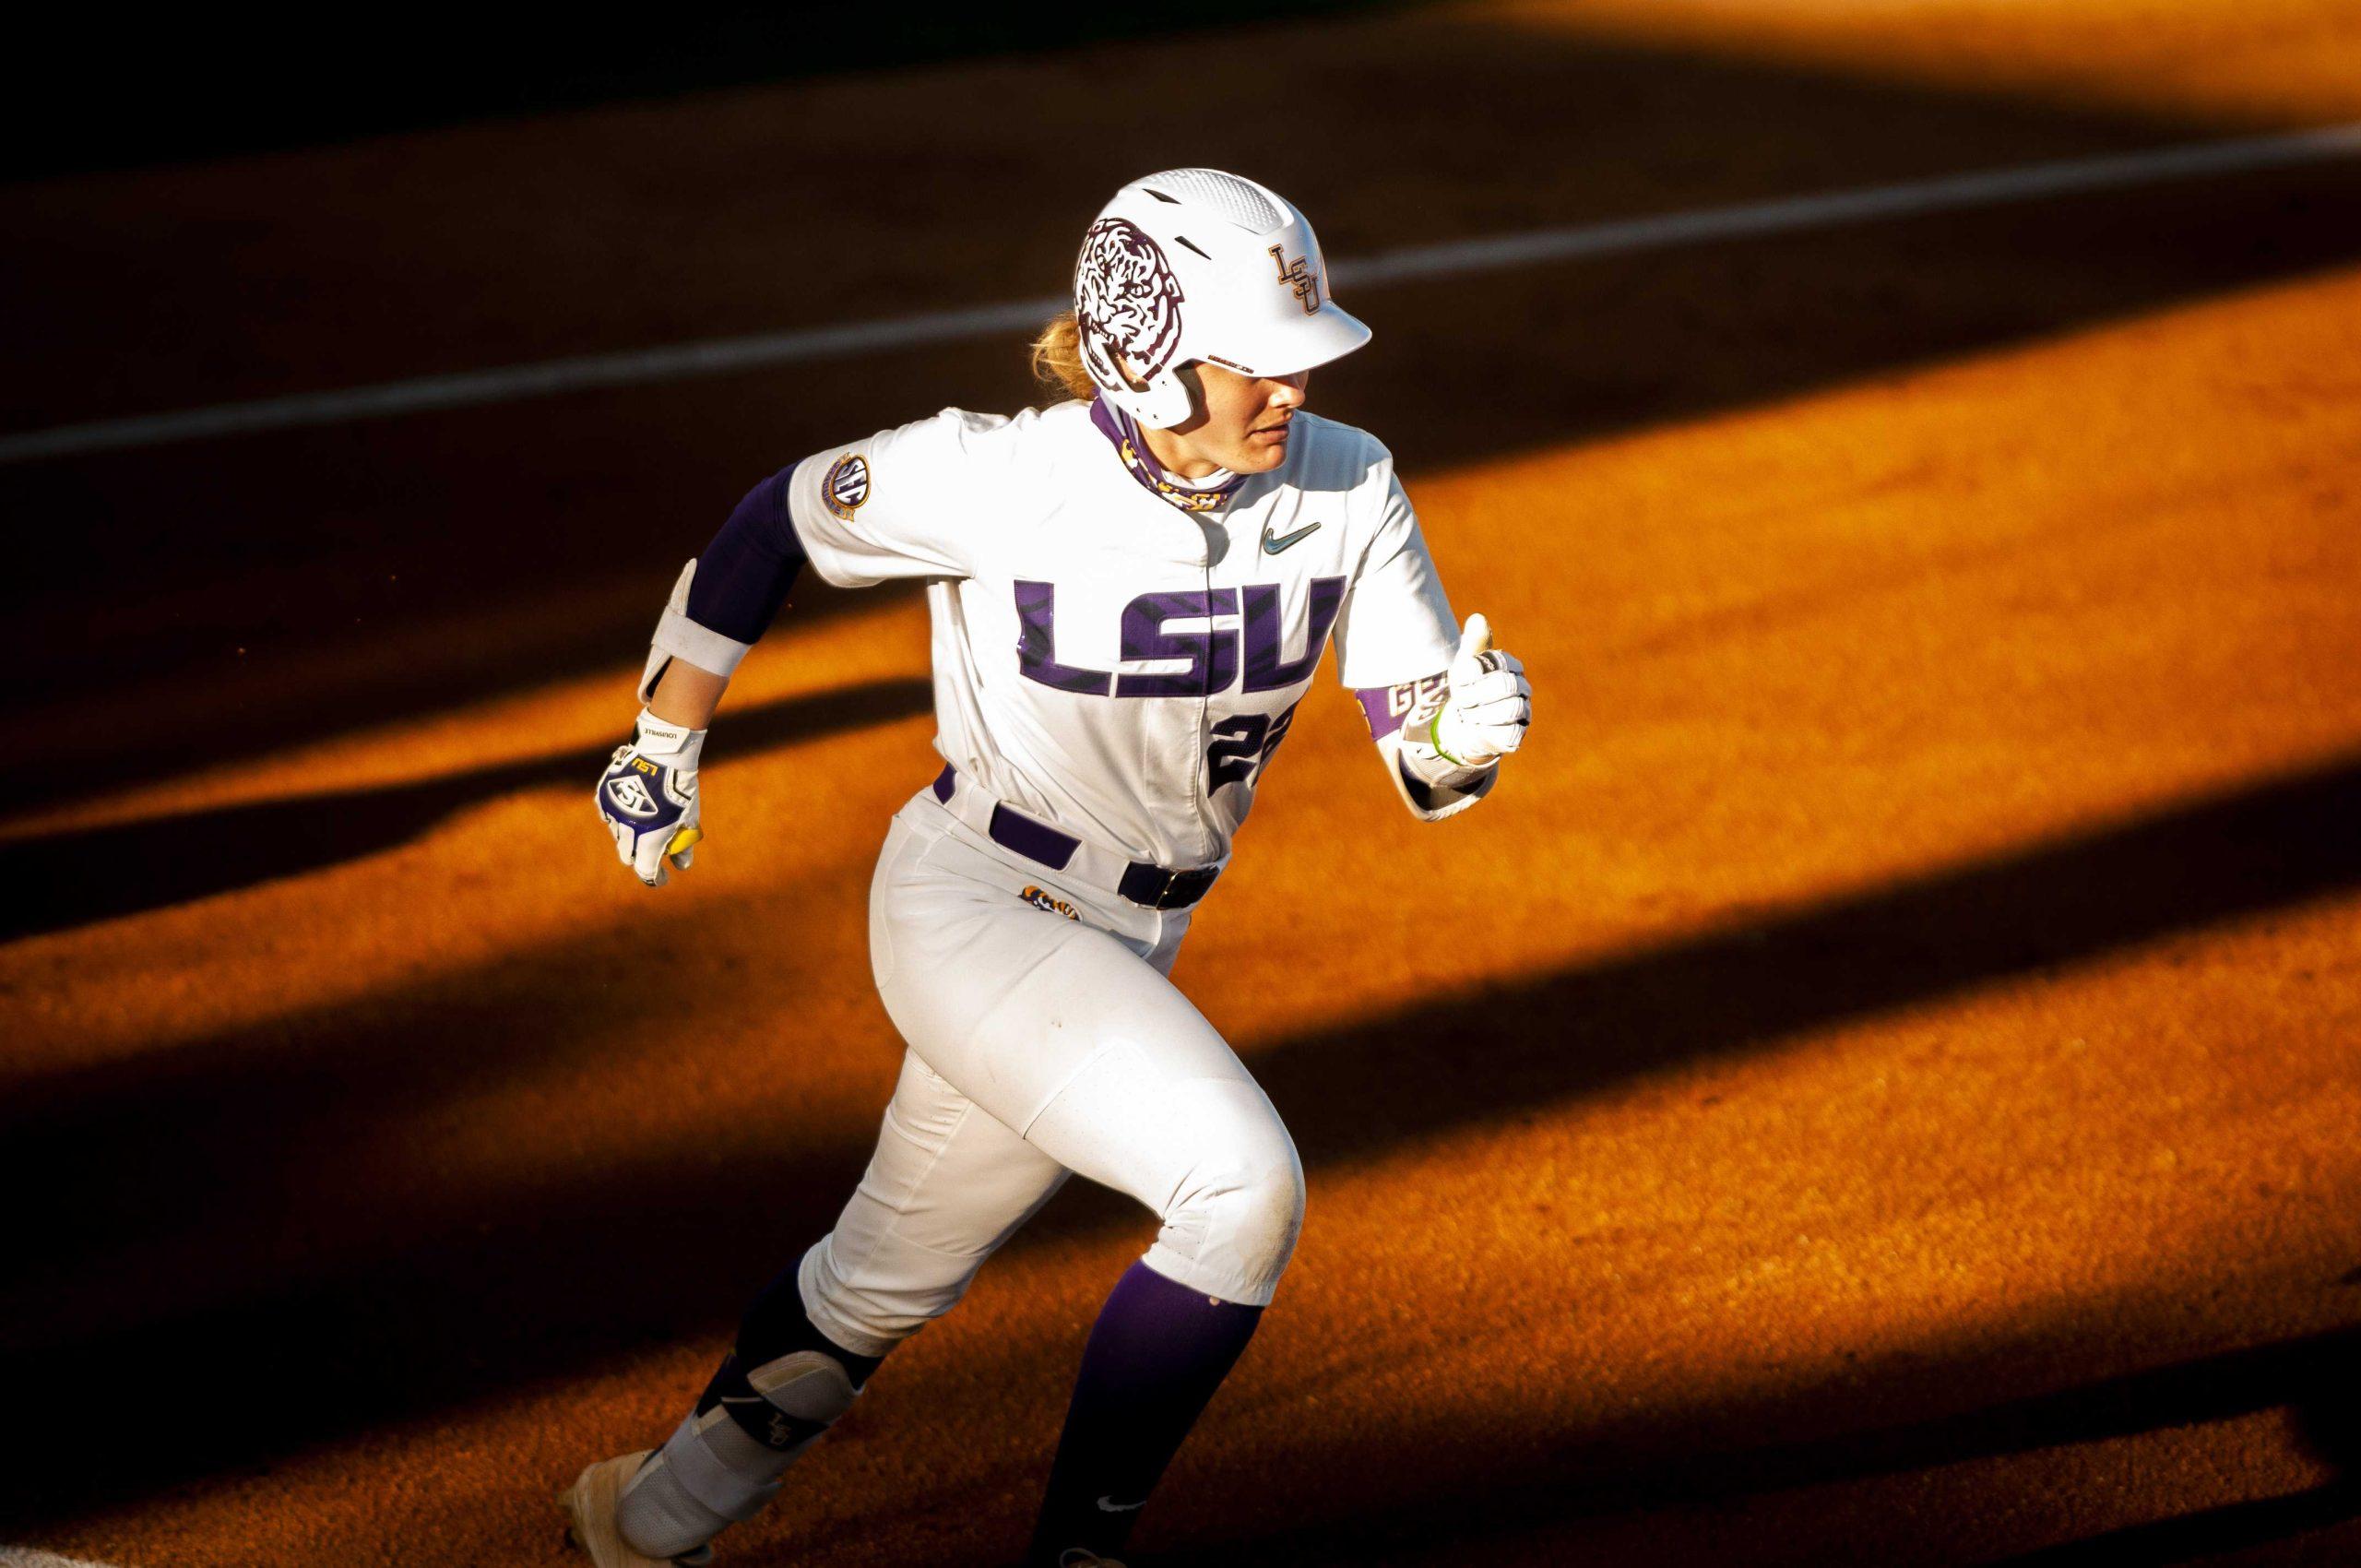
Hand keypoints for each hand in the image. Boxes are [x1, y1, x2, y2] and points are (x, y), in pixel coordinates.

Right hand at [596, 709, 704, 885]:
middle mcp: (627, 830)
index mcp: (650, 838)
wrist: (661, 754)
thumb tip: (682, 865)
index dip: (654, 878)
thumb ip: (683, 845)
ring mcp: (613, 813)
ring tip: (644, 821)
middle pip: (628, 856)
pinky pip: (608, 817)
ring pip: (618, 836)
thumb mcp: (688, 818)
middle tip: (650, 853)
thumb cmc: (679, 787)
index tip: (661, 878)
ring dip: (629, 836)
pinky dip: (618, 818)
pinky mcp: (603, 798)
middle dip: (639, 858)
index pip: (646, 870)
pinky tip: (629, 809)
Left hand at [1432, 614, 1530, 765]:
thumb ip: (1472, 643)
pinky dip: (1486, 731)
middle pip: (1504, 684)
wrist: (1461, 726)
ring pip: (1508, 709)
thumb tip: (1478, 618)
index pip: (1495, 661)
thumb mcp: (1463, 666)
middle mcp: (1523, 687)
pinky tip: (1478, 729)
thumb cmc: (1467, 689)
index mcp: (1511, 665)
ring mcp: (1523, 712)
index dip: (1470, 674)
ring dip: (1479, 714)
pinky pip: (1507, 733)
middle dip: (1475, 695)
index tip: (1458, 682)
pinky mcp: (1517, 735)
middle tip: (1462, 702)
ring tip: (1469, 716)